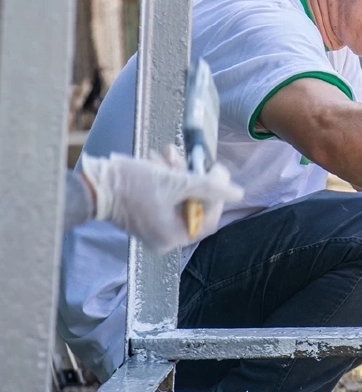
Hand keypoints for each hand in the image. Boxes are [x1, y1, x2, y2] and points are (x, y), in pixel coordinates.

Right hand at [80, 146, 243, 252]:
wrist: (91, 184)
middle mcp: (165, 237)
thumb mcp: (176, 182)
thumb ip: (209, 187)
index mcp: (173, 237)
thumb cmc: (131, 184)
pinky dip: (165, 178)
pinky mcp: (145, 214)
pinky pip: (165, 196)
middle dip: (191, 177)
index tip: (216, 170)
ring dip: (177, 172)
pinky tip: (158, 160)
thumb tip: (239, 193)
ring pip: (179, 196)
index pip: (209, 217)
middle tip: (188, 157)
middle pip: (194, 204)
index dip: (217, 193)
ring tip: (167, 153)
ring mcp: (154, 227)